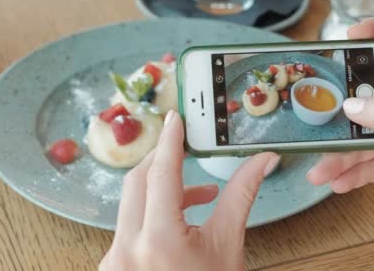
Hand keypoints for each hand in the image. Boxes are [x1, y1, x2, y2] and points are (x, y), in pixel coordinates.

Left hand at [100, 110, 279, 270]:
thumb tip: (261, 162)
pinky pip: (129, 225)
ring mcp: (114, 260)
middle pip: (138, 181)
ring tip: (200, 195)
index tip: (176, 118)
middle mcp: (127, 249)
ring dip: (162, 190)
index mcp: (159, 243)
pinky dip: (153, 214)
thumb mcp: (229, 248)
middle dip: (163, 161)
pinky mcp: (112, 265)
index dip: (171, 141)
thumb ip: (241, 197)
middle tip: (187, 149)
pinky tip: (180, 220)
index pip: (162, 174)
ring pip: (132, 203)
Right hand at [306, 19, 373, 269]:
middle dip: (341, 101)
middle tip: (319, 108)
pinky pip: (358, 162)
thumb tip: (354, 104)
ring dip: (337, 151)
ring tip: (323, 166)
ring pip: (357, 133)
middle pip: (368, 90)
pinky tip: (336, 181)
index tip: (350, 35)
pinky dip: (345, 172)